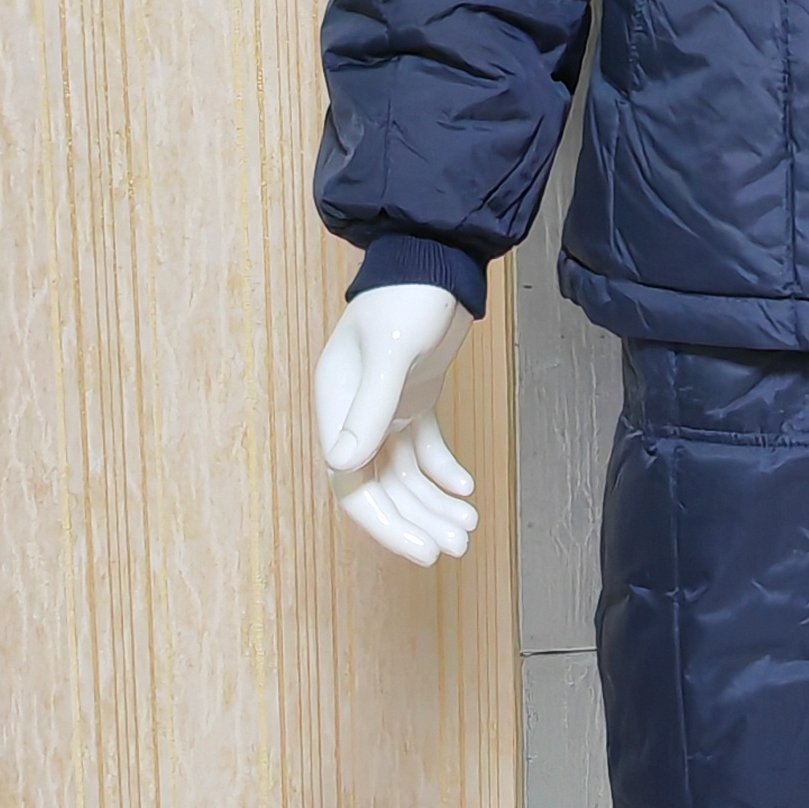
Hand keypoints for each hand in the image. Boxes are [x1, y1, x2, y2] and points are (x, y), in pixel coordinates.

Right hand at [314, 284, 474, 565]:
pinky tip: (466, 488)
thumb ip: (369, 406)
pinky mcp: (412, 400)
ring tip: (469, 526)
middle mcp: (355, 414)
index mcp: (338, 407)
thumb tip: (341, 464)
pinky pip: (424, 450)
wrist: (437, 258)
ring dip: (434, 503)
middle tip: (457, 547)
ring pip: (405, 475)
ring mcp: (384, 409)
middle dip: (417, 521)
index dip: (384, 522)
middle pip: (380, 488)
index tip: (422, 549)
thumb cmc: (408, 296)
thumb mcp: (391, 351)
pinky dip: (444, 471)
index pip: (351, 484)